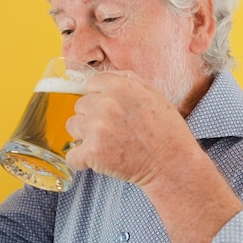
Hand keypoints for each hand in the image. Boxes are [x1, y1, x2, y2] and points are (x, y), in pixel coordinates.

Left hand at [65, 70, 195, 185]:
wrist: (171, 163)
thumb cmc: (166, 130)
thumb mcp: (153, 93)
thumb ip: (127, 80)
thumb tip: (105, 78)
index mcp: (119, 86)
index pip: (90, 86)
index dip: (99, 99)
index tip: (109, 111)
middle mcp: (105, 104)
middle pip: (80, 106)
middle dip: (93, 117)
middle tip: (113, 130)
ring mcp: (96, 128)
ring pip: (73, 126)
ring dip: (85, 136)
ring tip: (107, 144)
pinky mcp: (92, 152)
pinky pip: (72, 154)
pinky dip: (82, 160)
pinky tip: (98, 160)